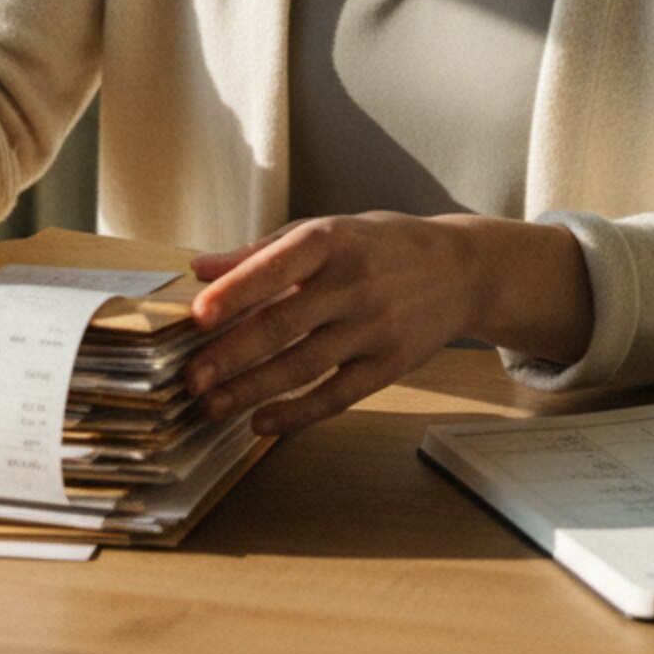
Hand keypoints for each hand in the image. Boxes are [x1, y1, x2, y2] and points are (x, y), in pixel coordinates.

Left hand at [184, 212, 477, 436]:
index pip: (279, 265)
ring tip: (212, 405)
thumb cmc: (382, 245)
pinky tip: (262, 423)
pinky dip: (297, 413)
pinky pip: (338, 396)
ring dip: (253, 389)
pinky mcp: (392, 365)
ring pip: (305, 366)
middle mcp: (355, 283)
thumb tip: (201, 268)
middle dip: (232, 353)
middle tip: (191, 378)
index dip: (237, 290)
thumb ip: (262, 251)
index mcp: (334, 240)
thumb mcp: (328, 230)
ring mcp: (376, 327)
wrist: (462, 269)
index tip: (198, 314)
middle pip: (285, 323)